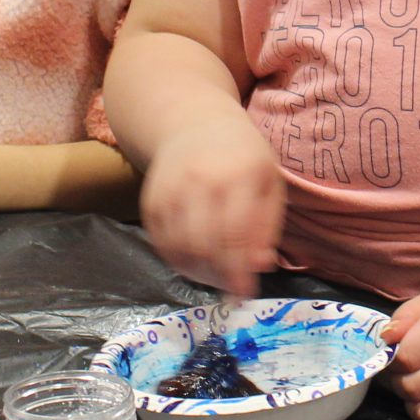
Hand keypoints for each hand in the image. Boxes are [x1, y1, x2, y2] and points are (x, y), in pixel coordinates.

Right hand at [138, 125, 285, 296]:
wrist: (195, 124)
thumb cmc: (243, 158)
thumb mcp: (269, 183)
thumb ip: (266, 226)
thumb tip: (259, 267)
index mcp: (240, 175)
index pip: (236, 233)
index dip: (239, 271)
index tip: (245, 296)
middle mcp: (201, 180)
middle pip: (204, 244)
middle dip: (218, 276)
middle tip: (230, 290)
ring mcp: (171, 188)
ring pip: (179, 247)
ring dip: (196, 272)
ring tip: (214, 276)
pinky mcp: (150, 199)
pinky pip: (160, 242)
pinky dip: (176, 260)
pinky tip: (194, 263)